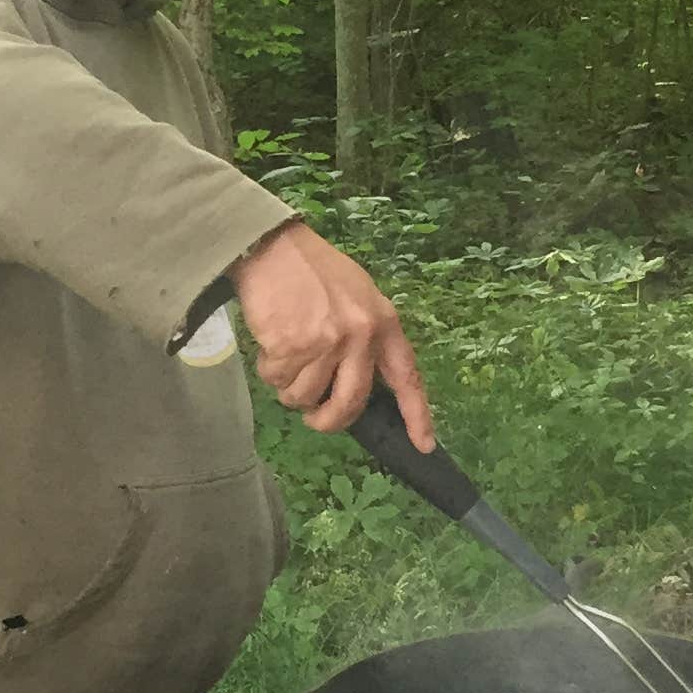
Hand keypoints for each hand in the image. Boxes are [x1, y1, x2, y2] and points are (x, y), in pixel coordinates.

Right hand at [231, 221, 433, 445]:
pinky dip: (269, 370)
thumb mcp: (358, 296)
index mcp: (383, 323)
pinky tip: (270, 343)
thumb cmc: (313, 269)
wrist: (273, 246)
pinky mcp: (292, 346)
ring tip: (285, 358)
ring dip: (290, 389)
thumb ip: (366, 336)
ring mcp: (326, 342)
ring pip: (305, 397)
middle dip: (329, 420)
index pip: (406, 377)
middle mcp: (360, 336)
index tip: (423, 446)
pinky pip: (278, 380)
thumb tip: (360, 380)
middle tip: (315, 419)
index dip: (417, 415)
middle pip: (350, 403)